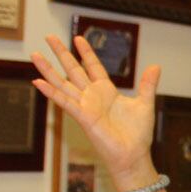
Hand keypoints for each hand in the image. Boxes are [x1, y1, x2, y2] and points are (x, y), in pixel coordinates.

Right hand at [30, 33, 159, 185]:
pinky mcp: (82, 117)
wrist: (133, 155)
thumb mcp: (145, 104)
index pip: (93, 67)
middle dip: (61, 53)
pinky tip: (37, 81)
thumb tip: (156, 66)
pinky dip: (51, 92)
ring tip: (34, 54)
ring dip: (48, 69)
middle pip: (73, 70)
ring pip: (62, 83)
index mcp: (106, 91)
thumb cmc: (138, 134)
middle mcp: (92, 96)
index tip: (78, 38)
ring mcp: (85, 106)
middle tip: (49, 36)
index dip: (86, 52)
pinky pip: (64, 101)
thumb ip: (148, 85)